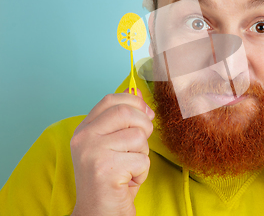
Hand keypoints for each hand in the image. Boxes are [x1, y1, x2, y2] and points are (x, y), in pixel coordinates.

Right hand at [70, 88, 154, 215]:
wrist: (98, 213)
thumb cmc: (111, 179)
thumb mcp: (115, 144)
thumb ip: (123, 120)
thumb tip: (140, 95)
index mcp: (84, 129)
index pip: (110, 100)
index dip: (134, 103)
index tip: (145, 114)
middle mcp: (84, 138)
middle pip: (127, 113)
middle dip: (144, 127)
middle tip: (139, 147)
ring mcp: (92, 153)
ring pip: (138, 136)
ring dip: (143, 154)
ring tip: (130, 167)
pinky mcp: (106, 169)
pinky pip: (142, 159)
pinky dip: (142, 172)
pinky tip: (129, 181)